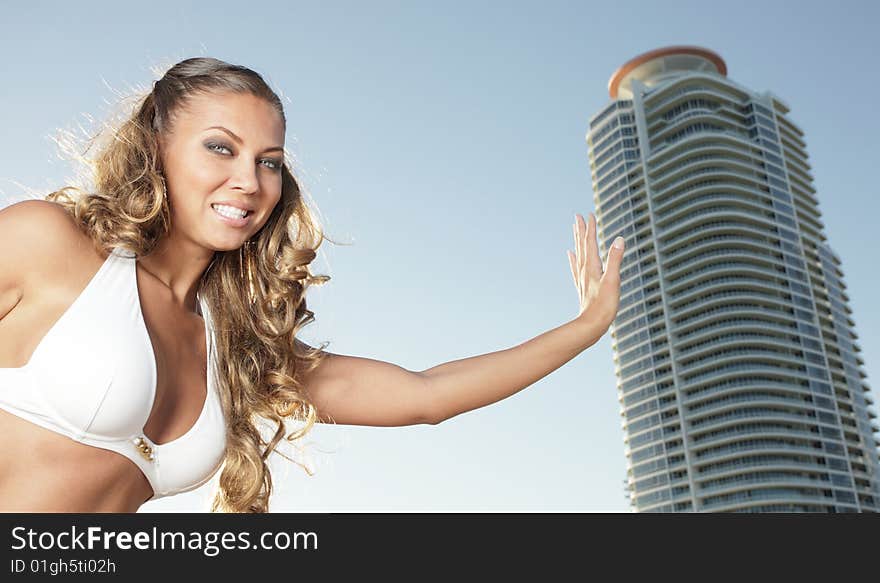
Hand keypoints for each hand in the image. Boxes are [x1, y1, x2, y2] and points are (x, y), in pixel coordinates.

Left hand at [566, 212, 624, 338]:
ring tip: (575, 230)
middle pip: (582, 246)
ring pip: (579, 255)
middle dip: (581, 231)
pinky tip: (571, 255)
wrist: (591, 326)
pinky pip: (577, 268)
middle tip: (578, 217)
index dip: (590, 228)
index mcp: (592, 267)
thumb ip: (615, 259)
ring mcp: (583, 279)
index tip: (589, 214)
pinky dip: (574, 258)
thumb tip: (618, 239)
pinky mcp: (583, 287)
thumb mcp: (613, 281)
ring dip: (578, 241)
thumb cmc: (604, 306)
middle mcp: (585, 270)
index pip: (590, 243)